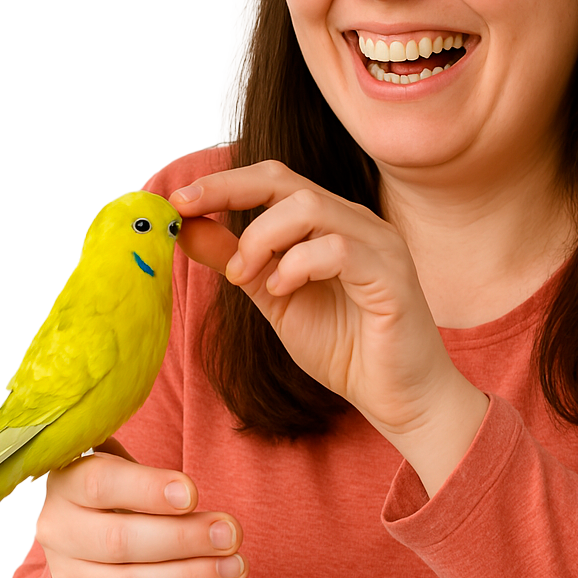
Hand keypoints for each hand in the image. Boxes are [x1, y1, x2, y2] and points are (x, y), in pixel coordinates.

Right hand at [36, 437, 247, 577]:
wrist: (89, 537)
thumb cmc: (121, 489)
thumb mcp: (127, 467)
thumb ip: (153, 476)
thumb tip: (189, 494)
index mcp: (68, 484)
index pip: (101, 484)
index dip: (148, 489)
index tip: (194, 494)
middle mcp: (59, 532)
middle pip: (120, 541)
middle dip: (184, 539)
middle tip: (231, 534)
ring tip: (235, 567)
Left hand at [169, 160, 466, 439]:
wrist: (399, 397)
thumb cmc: (348, 348)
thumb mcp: (276, 299)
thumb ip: (239, 262)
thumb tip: (190, 230)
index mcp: (330, 223)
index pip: (272, 182)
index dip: (222, 184)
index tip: (178, 200)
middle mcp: (355, 222)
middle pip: (285, 180)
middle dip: (229, 190)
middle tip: (189, 214)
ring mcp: (377, 243)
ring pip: (310, 206)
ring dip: (261, 238)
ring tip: (244, 277)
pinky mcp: (391, 273)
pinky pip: (337, 248)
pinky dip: (298, 265)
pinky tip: (283, 290)